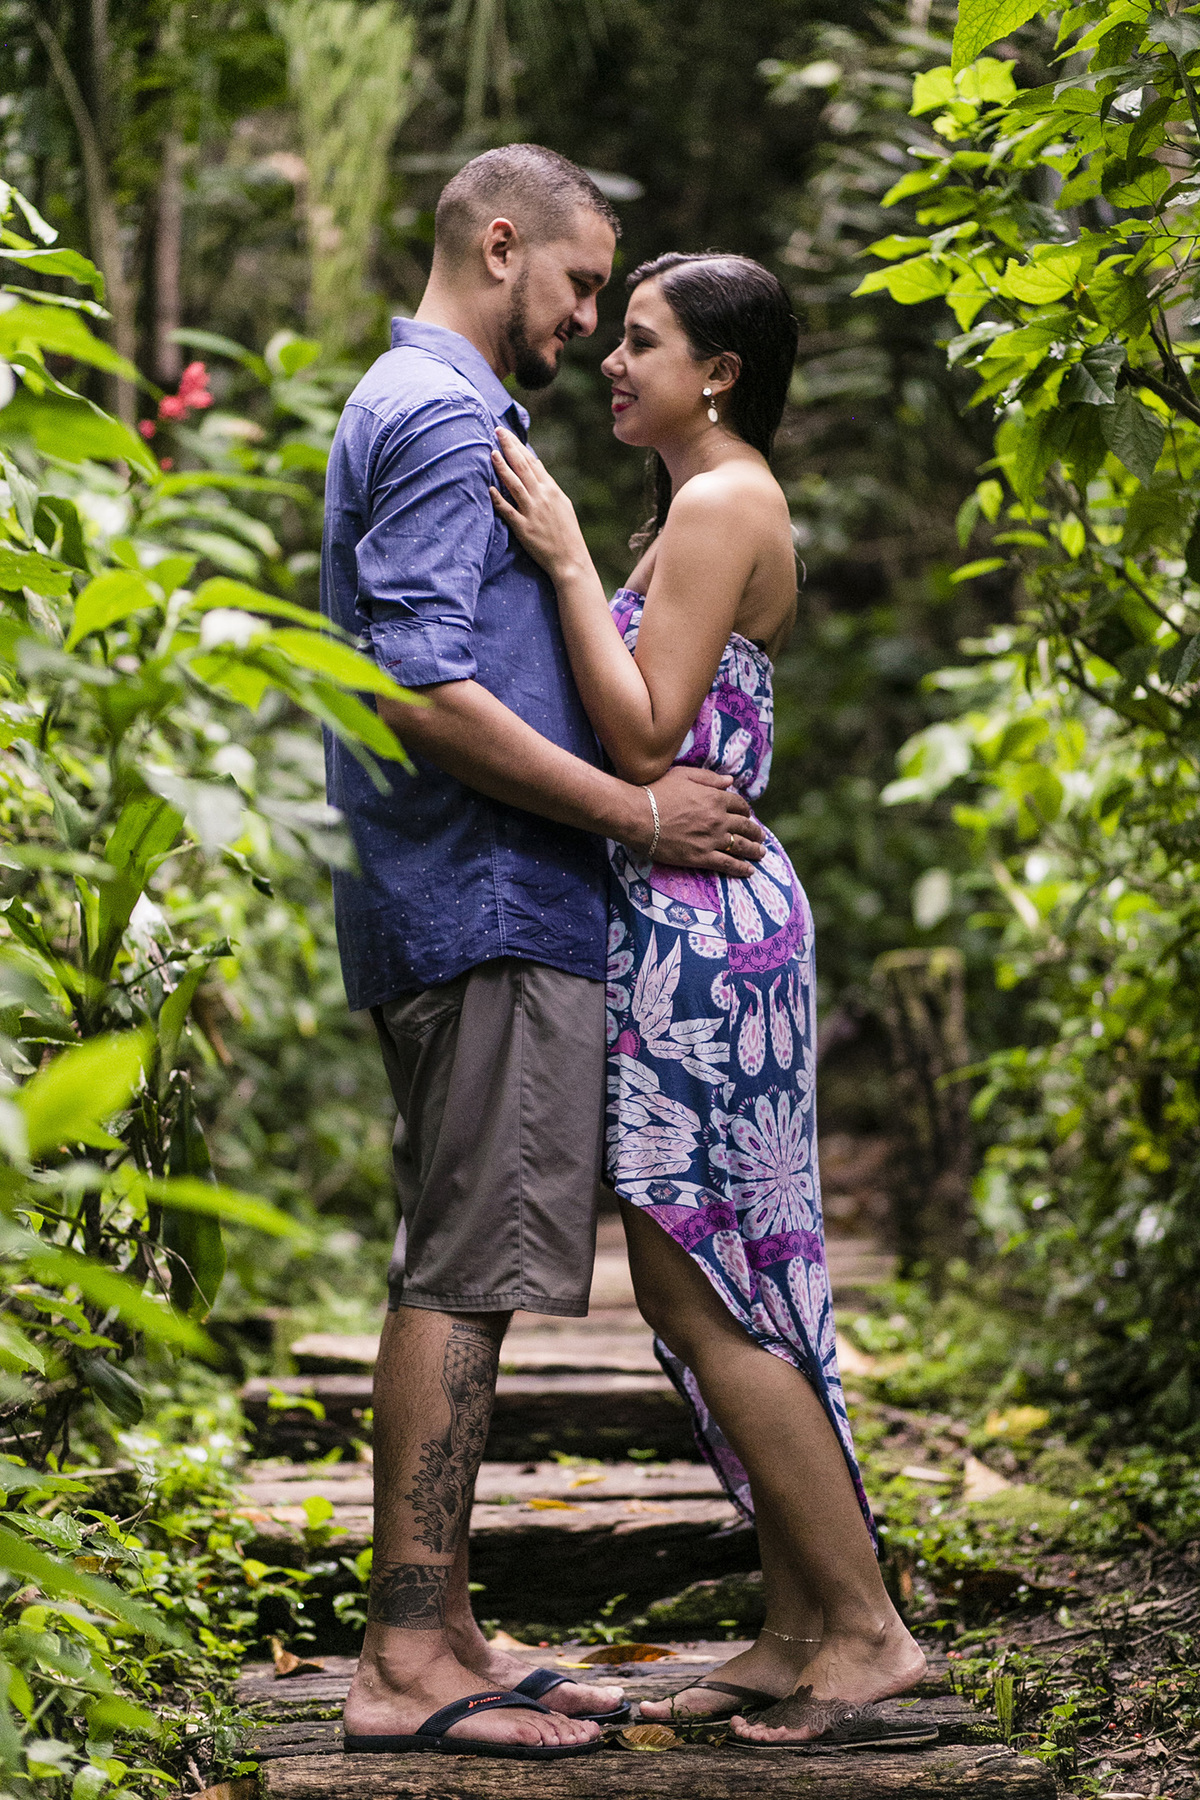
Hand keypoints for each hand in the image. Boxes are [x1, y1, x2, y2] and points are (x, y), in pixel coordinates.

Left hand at [489, 426, 590, 581]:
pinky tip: (489, 488)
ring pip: (515, 484)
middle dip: (509, 447)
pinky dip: (499, 499)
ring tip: (491, 452)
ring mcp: (533, 512)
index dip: (518, 446)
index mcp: (552, 489)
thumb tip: (536, 470)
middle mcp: (542, 497)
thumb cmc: (566, 533)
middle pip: (523, 466)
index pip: (532, 462)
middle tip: (496, 431)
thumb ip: (548, 488)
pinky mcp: (524, 528)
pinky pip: (508, 510)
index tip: (506, 434)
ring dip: (502, 467)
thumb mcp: (562, 505)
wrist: (571, 560)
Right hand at [631, 767, 764, 875]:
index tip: (747, 815)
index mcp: (715, 798)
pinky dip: (741, 868)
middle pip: (745, 826)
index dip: (745, 810)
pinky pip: (728, 864)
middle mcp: (718, 819)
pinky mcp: (702, 857)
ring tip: (760, 853)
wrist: (638, 816)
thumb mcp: (683, 775)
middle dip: (755, 832)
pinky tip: (749, 870)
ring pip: (741, 846)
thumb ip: (709, 778)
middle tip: (760, 837)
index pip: (739, 805)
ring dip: (754, 850)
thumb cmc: (656, 792)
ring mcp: (712, 839)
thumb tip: (730, 781)